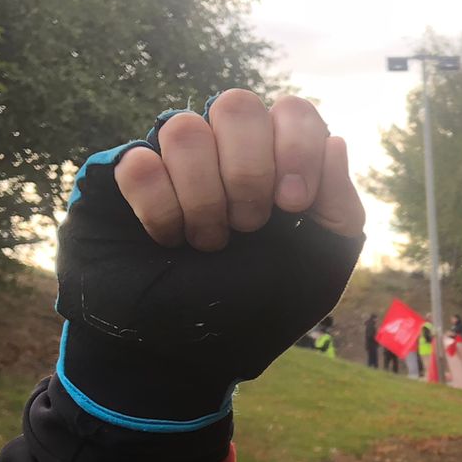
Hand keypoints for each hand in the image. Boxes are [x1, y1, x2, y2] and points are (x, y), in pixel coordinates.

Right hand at [53, 91, 366, 430]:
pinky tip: (167, 240)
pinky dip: (159, 208)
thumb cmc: (253, 314)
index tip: (291, 203)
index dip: (295, 147)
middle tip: (248, 227)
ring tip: (206, 243)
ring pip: (183, 128)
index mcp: (278, 165)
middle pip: (236, 104)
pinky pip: (138, 162)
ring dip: (203, 198)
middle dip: (247, 172)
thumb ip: (341, 210)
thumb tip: (335, 140)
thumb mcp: (319, 271)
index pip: (293, 111)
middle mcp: (225, 153)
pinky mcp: (121, 180)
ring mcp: (172, 161)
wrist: (182, 356)